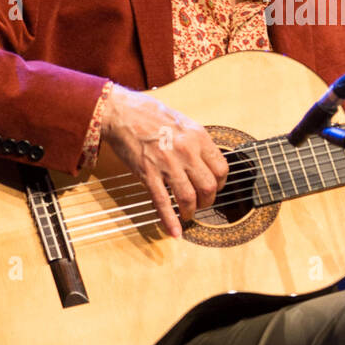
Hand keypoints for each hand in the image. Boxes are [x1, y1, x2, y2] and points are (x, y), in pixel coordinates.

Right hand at [101, 85, 228, 237]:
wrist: (122, 112)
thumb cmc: (150, 114)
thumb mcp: (183, 122)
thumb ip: (196, 142)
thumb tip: (206, 160)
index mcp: (198, 137)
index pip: (222, 169)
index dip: (220, 184)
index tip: (214, 188)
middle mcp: (186, 151)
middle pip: (209, 187)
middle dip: (207, 201)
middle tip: (201, 203)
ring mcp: (167, 164)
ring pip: (189, 198)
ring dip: (191, 211)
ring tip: (188, 214)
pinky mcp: (148, 174)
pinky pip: (163, 202)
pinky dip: (170, 220)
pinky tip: (174, 232)